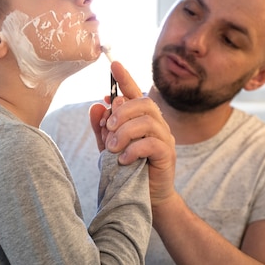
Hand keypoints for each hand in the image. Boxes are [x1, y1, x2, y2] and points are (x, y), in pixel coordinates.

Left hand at [89, 61, 176, 206]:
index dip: (125, 78)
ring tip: (112, 148)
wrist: (146, 200)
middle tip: (107, 128)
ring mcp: (165, 139)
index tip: (113, 64)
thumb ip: (102, 128)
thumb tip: (97, 104)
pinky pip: (152, 143)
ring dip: (125, 132)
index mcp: (142, 119)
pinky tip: (123, 160)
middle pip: (144, 103)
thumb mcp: (109, 148)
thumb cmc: (128, 172)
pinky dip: (134, 149)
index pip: (134, 93)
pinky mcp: (168, 155)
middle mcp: (157, 124)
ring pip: (148, 121)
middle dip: (122, 112)